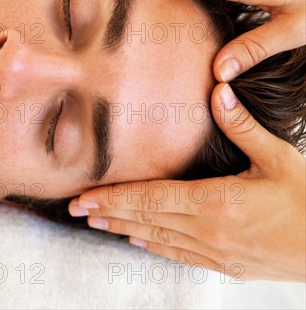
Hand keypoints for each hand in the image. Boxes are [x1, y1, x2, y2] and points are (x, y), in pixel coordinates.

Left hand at [69, 82, 305, 281]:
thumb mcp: (280, 158)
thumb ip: (243, 127)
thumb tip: (218, 91)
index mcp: (215, 202)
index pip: (150, 197)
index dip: (114, 197)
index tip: (85, 196)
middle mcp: (207, 230)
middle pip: (144, 218)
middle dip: (106, 213)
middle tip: (75, 208)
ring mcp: (215, 251)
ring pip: (156, 238)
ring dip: (122, 230)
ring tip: (95, 224)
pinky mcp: (226, 264)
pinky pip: (179, 255)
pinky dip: (154, 246)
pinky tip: (137, 242)